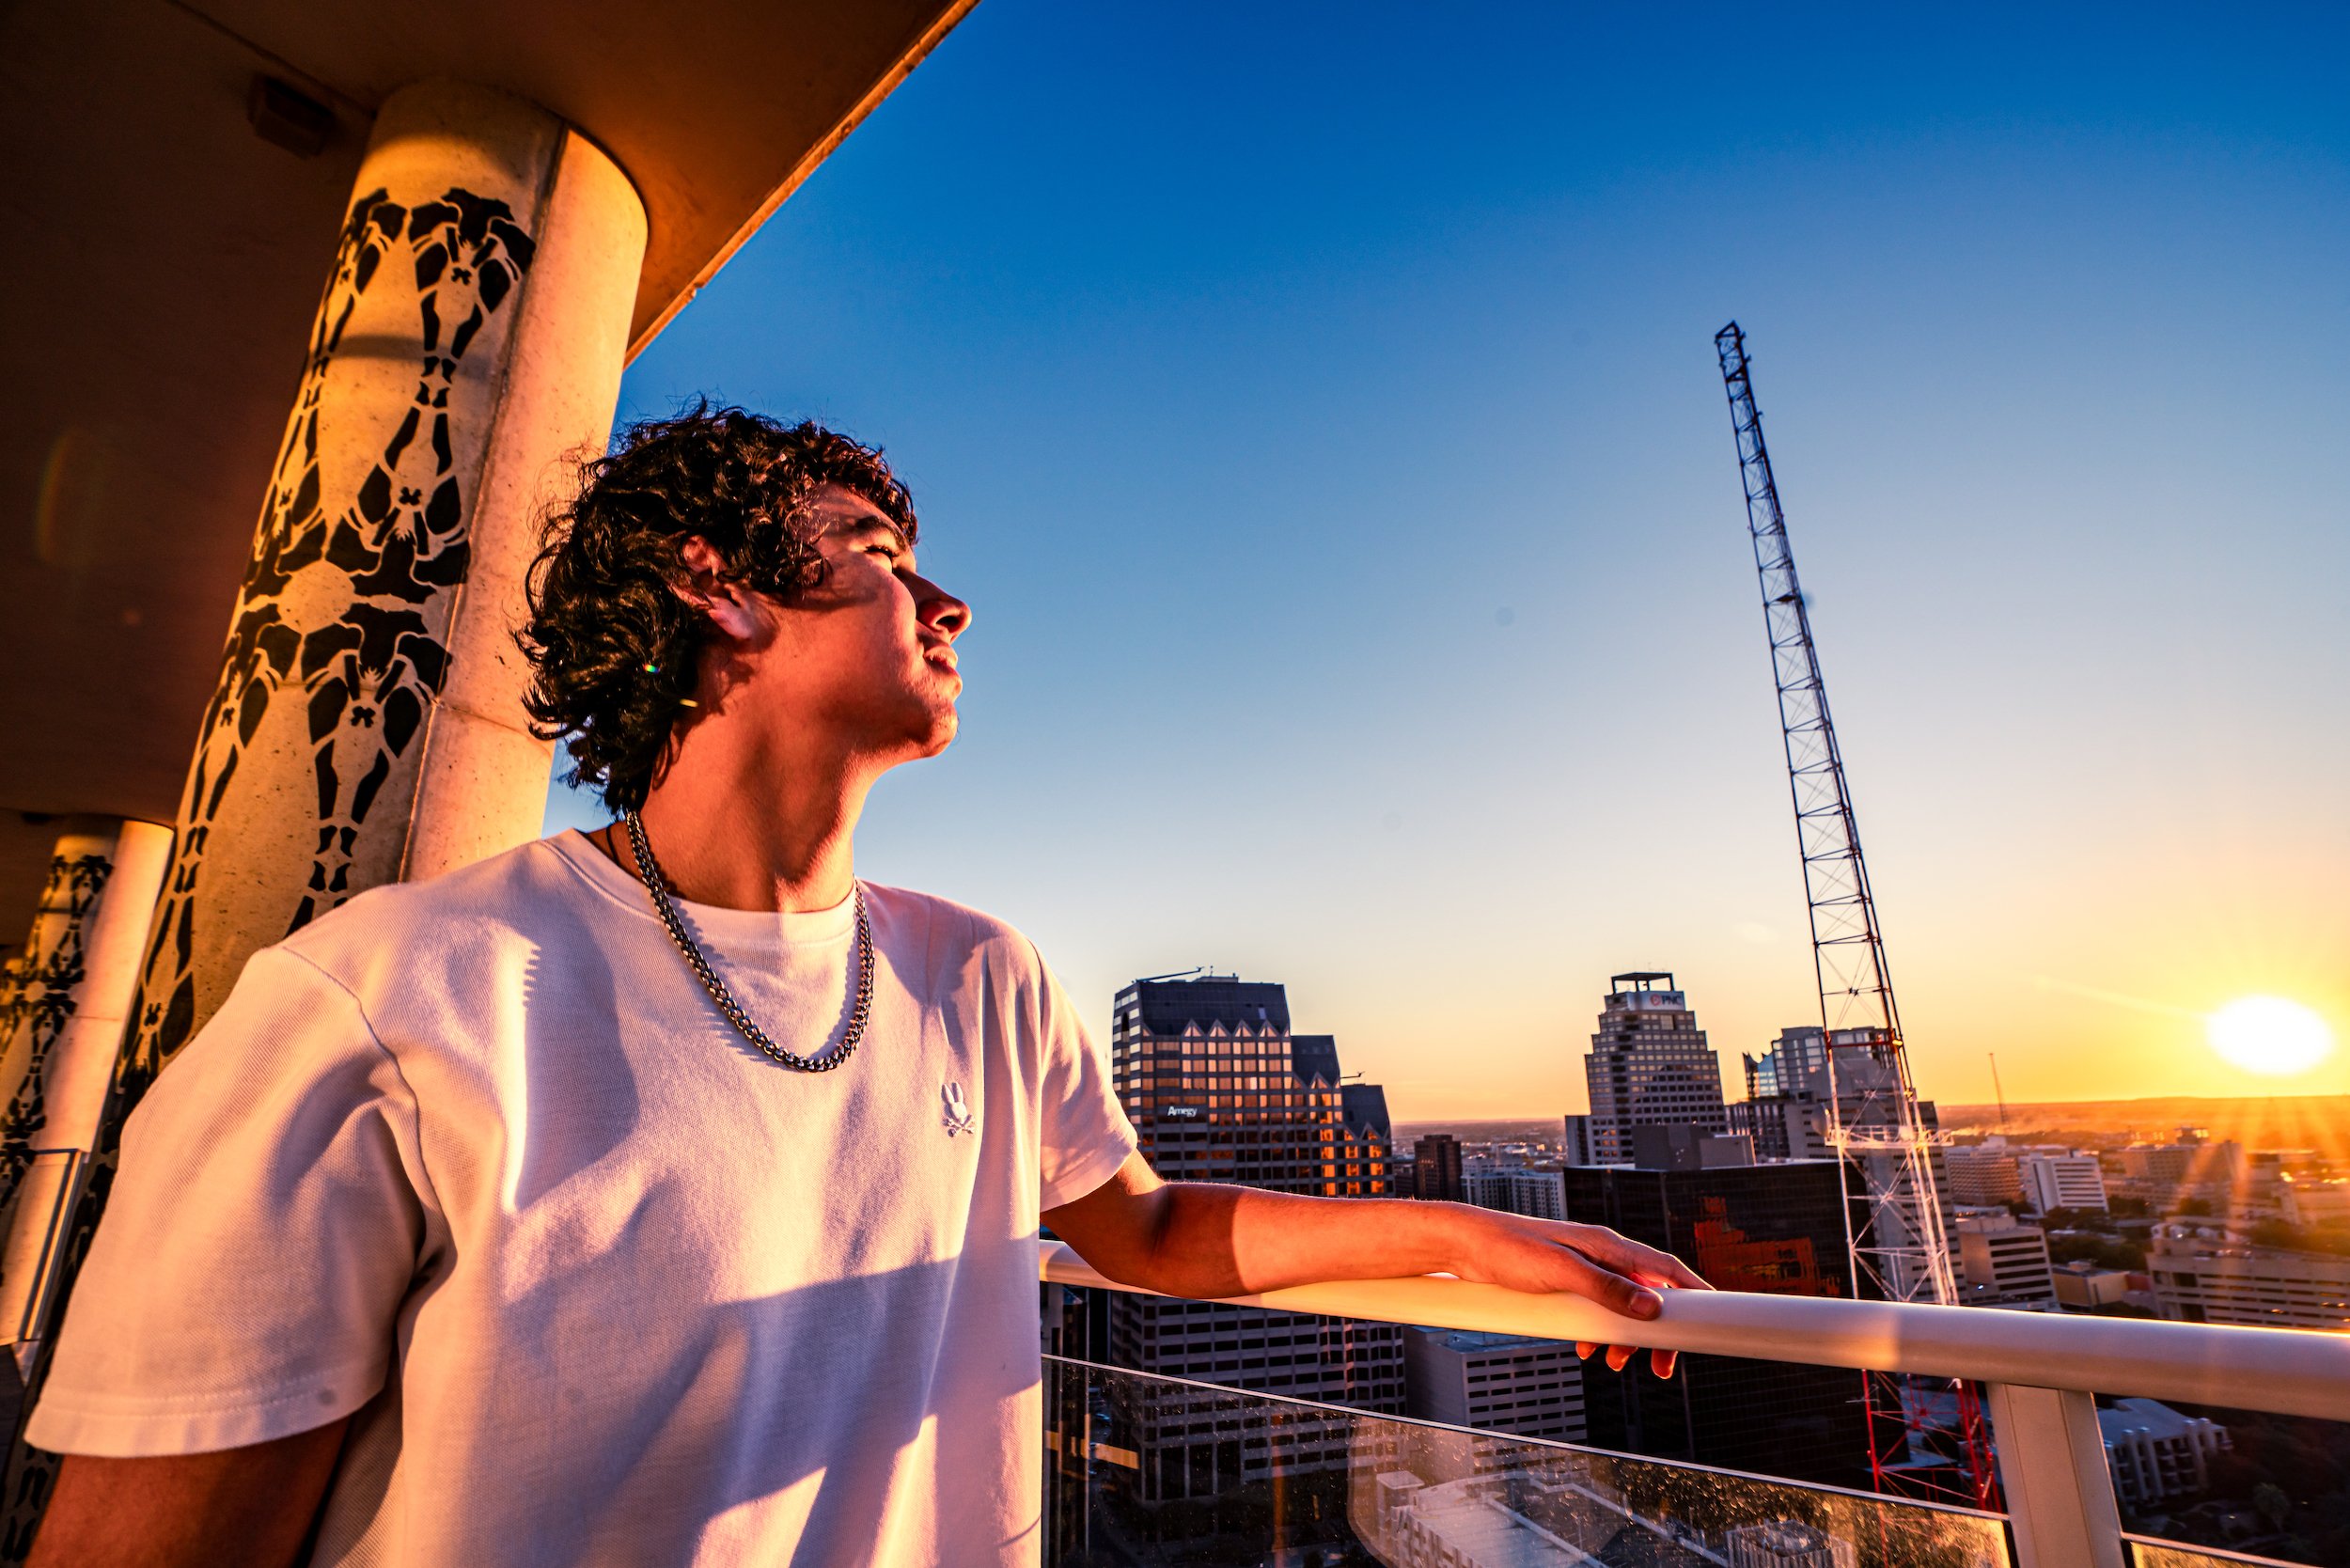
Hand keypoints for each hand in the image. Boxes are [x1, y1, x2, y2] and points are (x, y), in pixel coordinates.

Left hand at [1444, 1209, 1712, 1378]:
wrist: (1464, 1245)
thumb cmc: (1508, 1248)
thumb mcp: (1561, 1272)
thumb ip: (1607, 1289)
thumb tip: (1652, 1308)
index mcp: (1608, 1245)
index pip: (1666, 1269)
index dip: (1694, 1293)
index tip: (1717, 1318)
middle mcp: (1601, 1255)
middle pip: (1648, 1294)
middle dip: (1658, 1330)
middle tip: (1661, 1363)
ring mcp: (1583, 1269)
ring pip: (1622, 1306)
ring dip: (1627, 1337)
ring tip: (1616, 1362)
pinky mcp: (1565, 1283)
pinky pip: (1596, 1311)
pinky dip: (1599, 1333)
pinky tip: (1586, 1349)